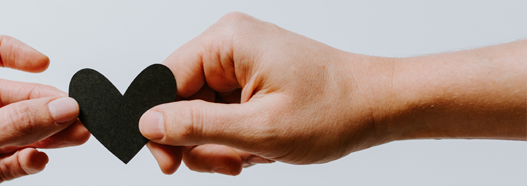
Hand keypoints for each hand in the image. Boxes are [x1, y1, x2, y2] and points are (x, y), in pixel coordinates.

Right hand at [139, 12, 526, 175]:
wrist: (382, 107)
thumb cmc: (336, 109)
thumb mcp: (260, 129)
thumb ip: (197, 126)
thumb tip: (148, 125)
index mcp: (227, 42)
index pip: (163, 81)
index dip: (160, 126)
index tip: (168, 163)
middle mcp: (228, 45)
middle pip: (179, 101)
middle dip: (199, 141)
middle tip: (227, 165)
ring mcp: (238, 62)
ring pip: (198, 114)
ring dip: (219, 145)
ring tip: (251, 156)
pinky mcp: (248, 79)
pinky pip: (219, 114)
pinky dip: (233, 139)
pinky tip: (258, 148)